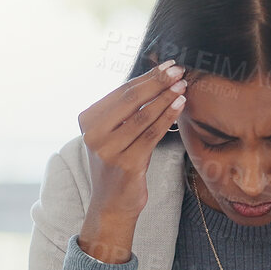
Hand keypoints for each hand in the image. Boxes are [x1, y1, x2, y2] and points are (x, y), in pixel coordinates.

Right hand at [77, 60, 185, 262]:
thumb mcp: (114, 134)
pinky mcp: (126, 164)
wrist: (111, 204)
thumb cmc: (117, 164)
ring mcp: (108, 150)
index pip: (121, 92)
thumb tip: (155, 77)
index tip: (167, 65)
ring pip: (144, 116)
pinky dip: (168, 117)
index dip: (147, 77)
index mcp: (87, 120)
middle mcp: (93, 134)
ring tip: (183, 86)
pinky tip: (180, 106)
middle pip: (131, 100)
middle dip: (158, 83)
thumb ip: (126, 110)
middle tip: (178, 70)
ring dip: (166, 98)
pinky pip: (152, 134)